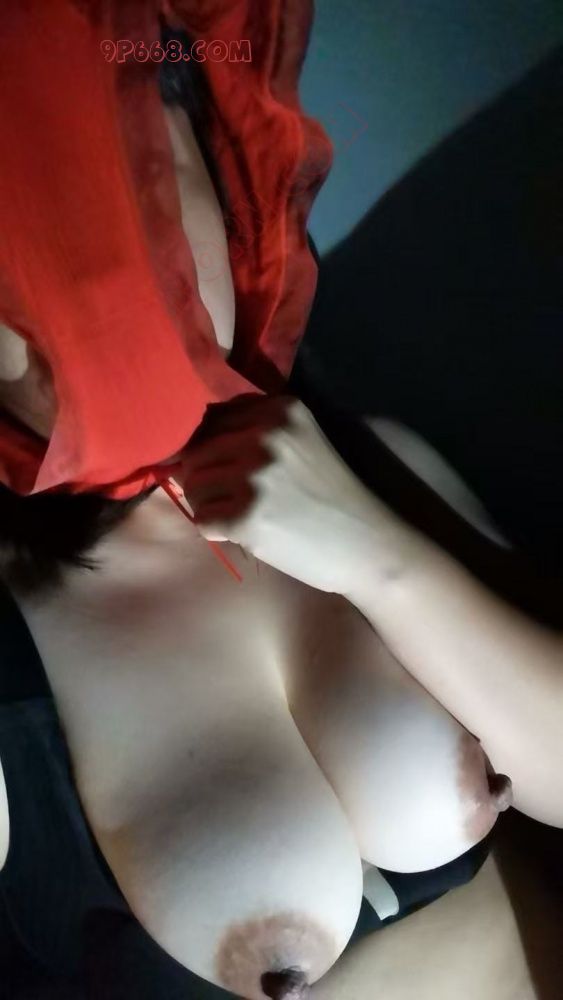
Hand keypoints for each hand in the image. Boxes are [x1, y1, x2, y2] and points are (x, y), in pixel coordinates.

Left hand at [179, 393, 384, 592]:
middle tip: (233, 500)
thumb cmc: (333, 497)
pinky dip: (215, 531)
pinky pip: (201, 520)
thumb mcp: (303, 442)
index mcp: (280, 411)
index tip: (232, 469)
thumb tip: (188, 445)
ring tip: (239, 516)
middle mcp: (264, 436)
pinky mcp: (245, 517)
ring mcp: (253, 476)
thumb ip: (255, 430)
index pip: (214, 419)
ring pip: (193, 485)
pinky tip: (242, 534)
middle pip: (198, 452)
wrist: (367, 544)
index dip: (213, 448)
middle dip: (206, 478)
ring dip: (207, 504)